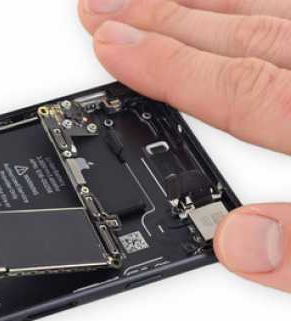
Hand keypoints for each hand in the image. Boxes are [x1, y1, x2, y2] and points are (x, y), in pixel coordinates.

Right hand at [78, 0, 289, 291]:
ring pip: (273, 16)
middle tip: (101, 8)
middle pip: (246, 39)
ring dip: (199, 5)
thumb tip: (237, 242)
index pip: (240, 88)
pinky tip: (231, 9)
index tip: (109, 43)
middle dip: (162, 19)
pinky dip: (257, 6)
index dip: (168, 67)